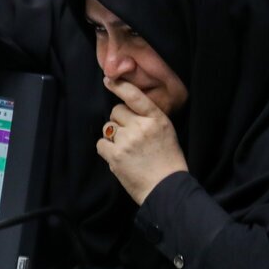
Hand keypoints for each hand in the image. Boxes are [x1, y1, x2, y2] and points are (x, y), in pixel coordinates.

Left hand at [96, 77, 187, 204]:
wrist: (166, 188)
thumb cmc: (167, 161)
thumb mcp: (166, 132)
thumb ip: (149, 118)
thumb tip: (127, 110)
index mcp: (157, 118)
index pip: (135, 96)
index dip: (120, 86)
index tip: (108, 80)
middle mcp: (141, 126)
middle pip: (116, 111)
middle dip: (119, 121)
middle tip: (130, 136)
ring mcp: (127, 141)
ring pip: (108, 127)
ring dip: (113, 136)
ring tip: (127, 149)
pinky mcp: (116, 155)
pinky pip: (101, 144)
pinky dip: (106, 149)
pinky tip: (119, 157)